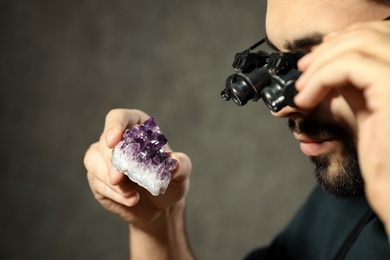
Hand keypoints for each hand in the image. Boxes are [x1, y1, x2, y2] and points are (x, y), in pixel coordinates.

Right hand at [83, 109, 191, 227]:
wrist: (161, 207)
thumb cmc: (171, 182)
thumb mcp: (181, 174)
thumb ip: (180, 165)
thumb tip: (173, 161)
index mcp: (138, 128)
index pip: (119, 117)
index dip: (114, 126)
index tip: (114, 141)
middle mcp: (118, 140)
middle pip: (105, 142)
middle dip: (111, 161)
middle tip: (119, 178)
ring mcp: (104, 159)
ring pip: (93, 161)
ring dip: (109, 179)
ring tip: (130, 194)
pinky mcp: (97, 178)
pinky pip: (97, 182)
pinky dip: (113, 193)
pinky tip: (130, 199)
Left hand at [295, 20, 389, 234]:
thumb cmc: (382, 155)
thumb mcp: (363, 107)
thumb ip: (351, 84)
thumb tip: (322, 67)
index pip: (376, 35)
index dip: (342, 40)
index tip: (315, 57)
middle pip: (366, 35)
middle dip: (326, 51)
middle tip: (303, 70)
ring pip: (355, 46)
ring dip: (318, 65)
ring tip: (301, 90)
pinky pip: (348, 66)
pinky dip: (319, 78)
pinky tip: (305, 99)